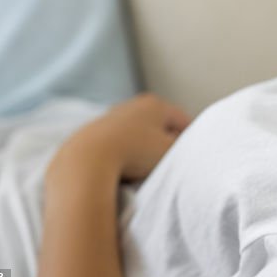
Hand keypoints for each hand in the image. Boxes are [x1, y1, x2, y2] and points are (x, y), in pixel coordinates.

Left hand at [47, 93, 191, 185]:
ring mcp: (110, 118)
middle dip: (164, 145)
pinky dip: (122, 156)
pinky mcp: (90, 134)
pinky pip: (116, 145)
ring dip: (142, 151)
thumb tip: (183, 148)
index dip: (190, 140)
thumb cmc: (134, 154)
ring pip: (136, 136)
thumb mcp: (171, 152)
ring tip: (143, 172)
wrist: (86, 161)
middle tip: (167, 166)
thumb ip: (183, 148)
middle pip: (158, 126)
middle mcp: (132, 105)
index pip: (183, 121)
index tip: (190, 158)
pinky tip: (121, 171)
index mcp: (156, 104)